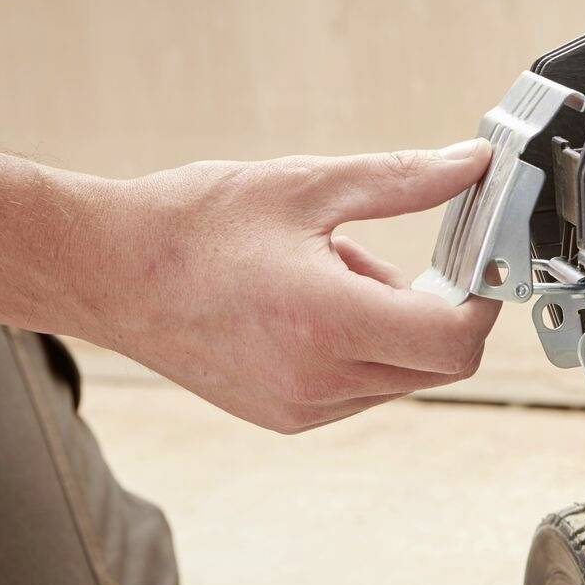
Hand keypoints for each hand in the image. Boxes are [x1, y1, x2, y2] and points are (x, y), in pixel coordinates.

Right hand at [0, 139, 501, 431]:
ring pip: (400, 378)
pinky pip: (359, 389)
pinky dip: (360, 349)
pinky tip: (308, 305)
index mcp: (328, 323)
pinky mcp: (286, 418)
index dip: (482, 302)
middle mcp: (319, 381)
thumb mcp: (306, 186)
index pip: (456, 342)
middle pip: (437, 363)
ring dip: (394, 328)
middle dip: (436, 308)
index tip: (475, 266)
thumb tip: (472, 166)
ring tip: (329, 274)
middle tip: (387, 255)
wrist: (102, 270)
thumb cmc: (190, 225)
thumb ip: (402, 180)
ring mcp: (302, 409)